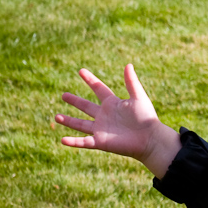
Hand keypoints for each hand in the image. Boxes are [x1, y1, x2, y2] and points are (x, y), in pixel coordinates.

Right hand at [56, 64, 179, 177]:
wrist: (151, 139)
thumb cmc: (147, 118)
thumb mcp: (138, 97)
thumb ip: (131, 82)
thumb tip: (128, 64)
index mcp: (113, 104)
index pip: (99, 89)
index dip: (90, 80)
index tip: (81, 71)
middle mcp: (105, 116)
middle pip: (87, 106)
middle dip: (75, 101)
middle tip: (63, 94)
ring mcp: (101, 129)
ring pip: (81, 124)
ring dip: (69, 120)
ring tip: (56, 116)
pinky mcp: (100, 142)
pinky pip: (83, 142)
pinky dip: (73, 141)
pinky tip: (62, 140)